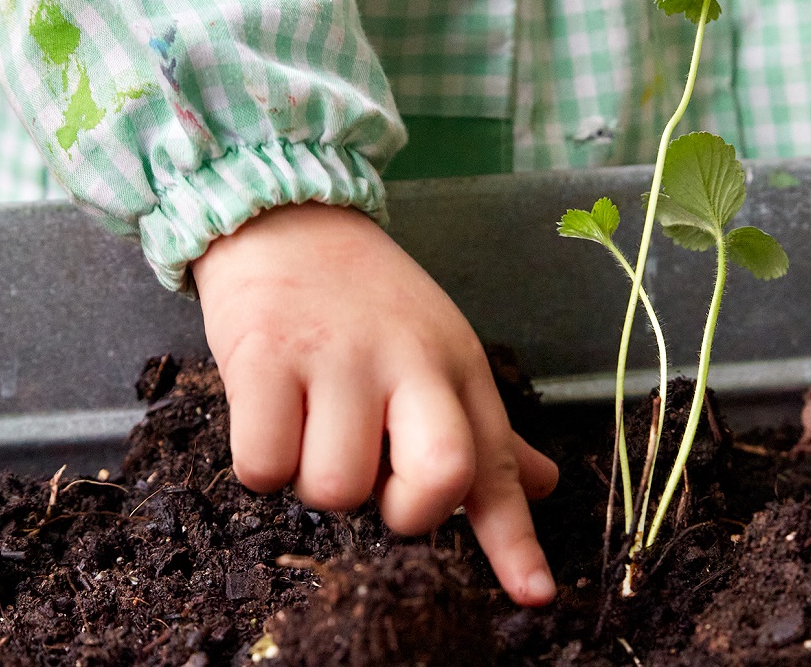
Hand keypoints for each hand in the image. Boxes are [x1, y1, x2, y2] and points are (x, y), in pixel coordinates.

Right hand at [192, 202, 558, 605]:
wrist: (281, 213)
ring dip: (313, 480)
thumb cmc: (363, 296)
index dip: (516, 542)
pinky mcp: (264, 357)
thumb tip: (549, 487)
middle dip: (401, 511)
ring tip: (307, 424)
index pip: (496, 464)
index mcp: (456, 366)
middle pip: (435, 479)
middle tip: (373, 479)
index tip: (534, 598)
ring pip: (335, 490)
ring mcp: (335, 359)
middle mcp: (407, 362)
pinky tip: (266, 415)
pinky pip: (264, 466)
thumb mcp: (436, 347)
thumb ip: (485, 428)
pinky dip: (261, 461)